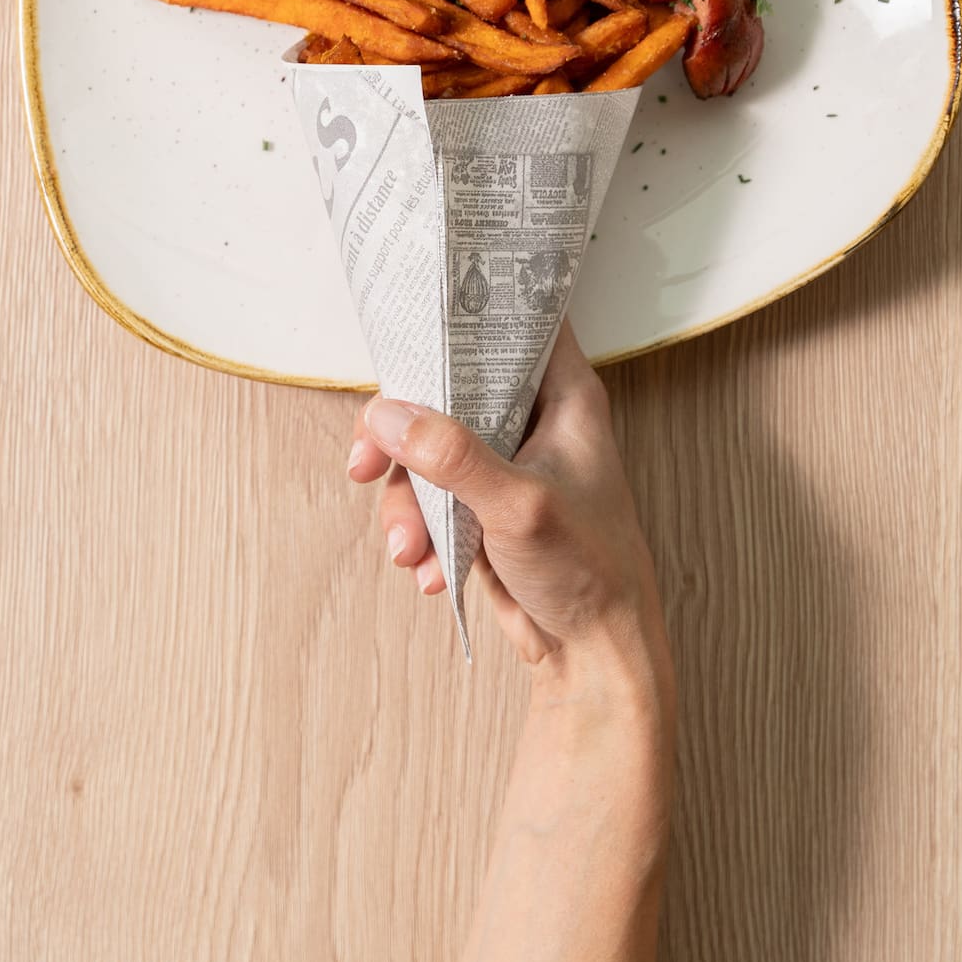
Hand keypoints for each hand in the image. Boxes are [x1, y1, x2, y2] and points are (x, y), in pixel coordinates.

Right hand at [346, 321, 670, 684]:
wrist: (595, 655)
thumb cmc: (590, 571)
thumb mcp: (520, 506)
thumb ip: (452, 456)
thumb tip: (387, 415)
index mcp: (564, 395)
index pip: (517, 319)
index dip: (470, 306)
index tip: (413, 317)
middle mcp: (535, 418)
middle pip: (448, 386)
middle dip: (401, 432)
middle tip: (367, 462)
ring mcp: (506, 461)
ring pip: (428, 447)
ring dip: (405, 499)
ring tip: (410, 548)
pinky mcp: (485, 503)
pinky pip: (431, 495)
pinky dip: (421, 529)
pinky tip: (433, 570)